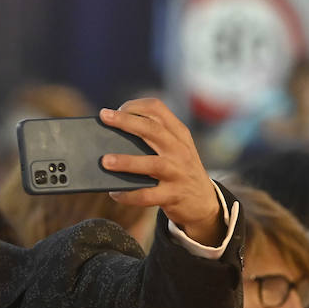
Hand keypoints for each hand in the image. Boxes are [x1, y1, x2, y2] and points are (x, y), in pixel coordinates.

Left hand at [98, 99, 223, 245]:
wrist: (204, 201)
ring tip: (105, 161)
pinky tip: (115, 192)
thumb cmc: (180, 171)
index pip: (158, 110)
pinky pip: (147, 195)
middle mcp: (180, 150)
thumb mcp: (176, 149)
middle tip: (105, 117)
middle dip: (126, 122)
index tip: (118, 109)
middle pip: (152, 130)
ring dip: (127, 162)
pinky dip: (129, 195)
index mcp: (179, 134)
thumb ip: (154, 139)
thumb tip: (113, 138)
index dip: (136, 106)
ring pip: (151, 164)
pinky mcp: (173, 195)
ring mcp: (177, 173)